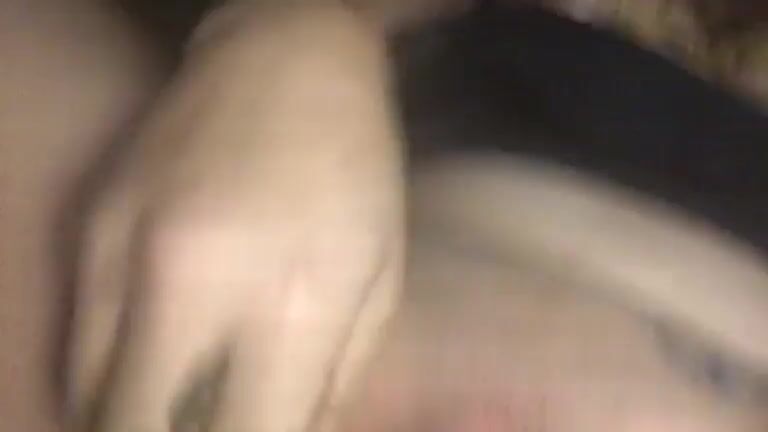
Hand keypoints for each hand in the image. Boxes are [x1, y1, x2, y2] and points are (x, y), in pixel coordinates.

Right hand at [67, 4, 403, 431]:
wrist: (287, 59)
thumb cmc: (356, 173)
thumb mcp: (376, 283)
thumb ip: (330, 384)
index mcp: (292, 304)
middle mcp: (193, 282)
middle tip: (216, 425)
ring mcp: (125, 250)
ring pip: (93, 400)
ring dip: (141, 418)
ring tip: (190, 402)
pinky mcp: (90, 229)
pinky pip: (81, 345)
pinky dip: (114, 377)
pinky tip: (160, 362)